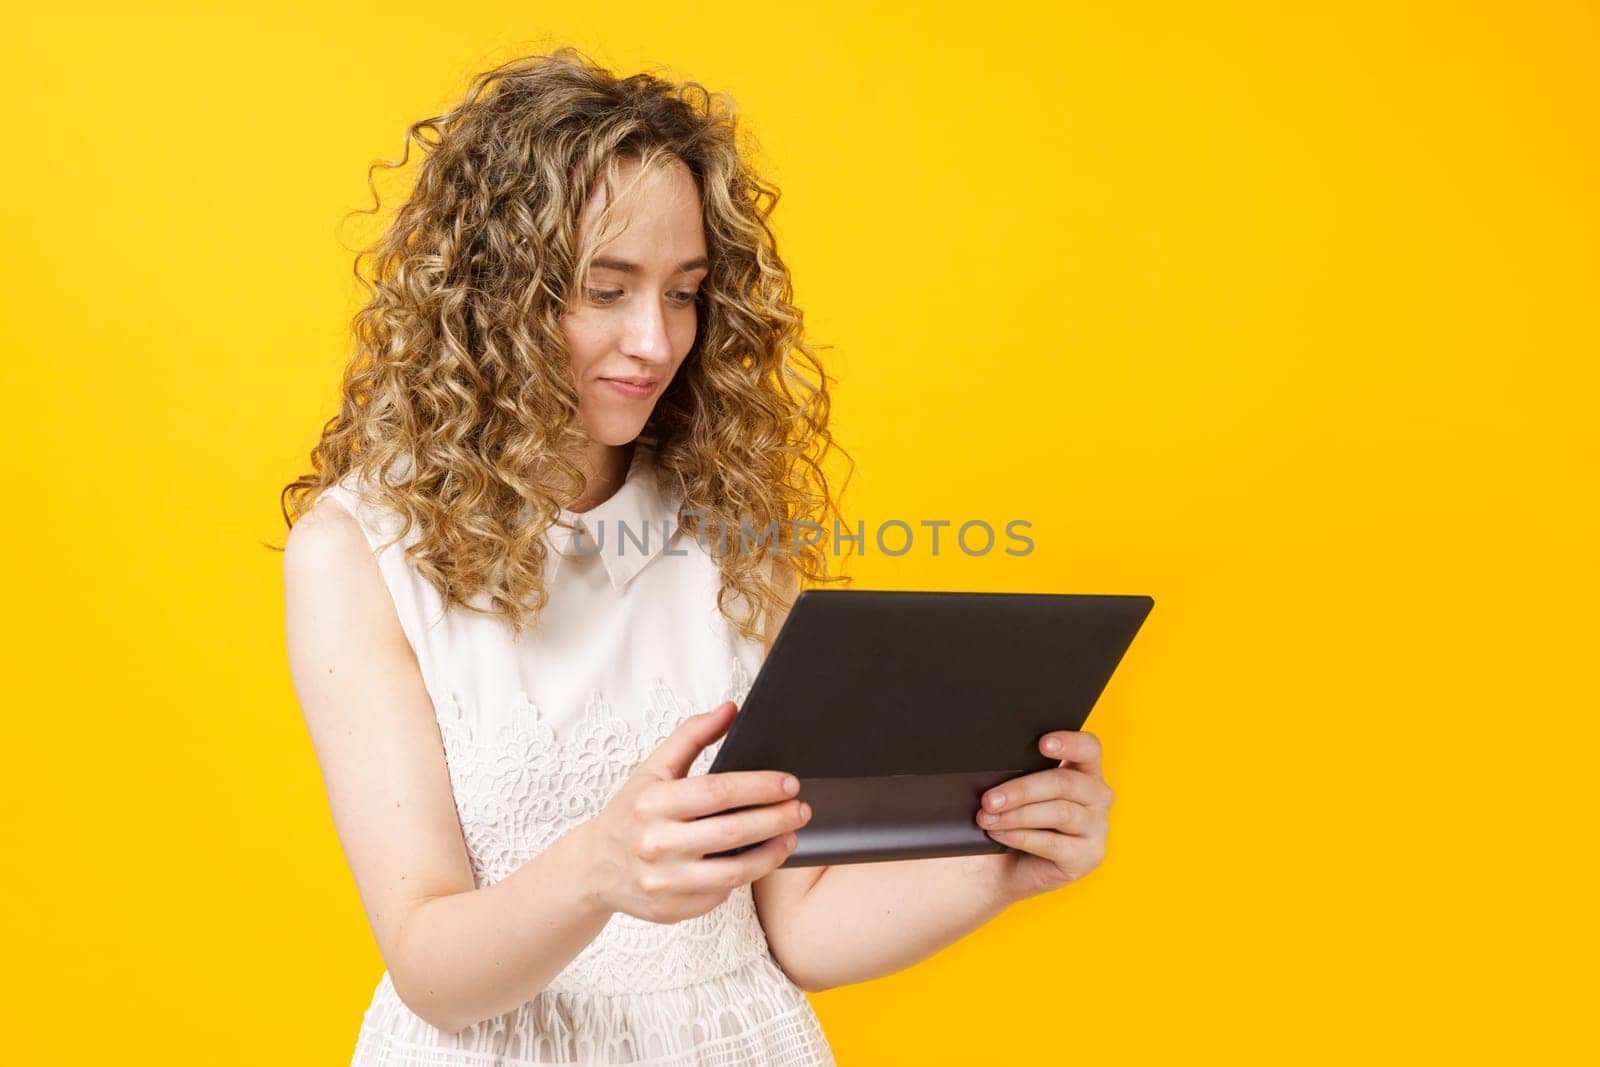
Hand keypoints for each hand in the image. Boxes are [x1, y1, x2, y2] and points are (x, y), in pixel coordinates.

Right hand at [579, 700, 813, 923]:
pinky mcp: (672, 909)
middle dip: (776, 819)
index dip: (760, 787)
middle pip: (732, 832)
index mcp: (652, 803)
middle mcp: (656, 844)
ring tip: (790, 837)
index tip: (790, 783)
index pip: (718, 792)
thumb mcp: (653, 769)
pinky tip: (758, 860)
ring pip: (733, 872)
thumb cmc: (630, 812)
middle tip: (802, 809)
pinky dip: (744, 877)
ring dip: (771, 854)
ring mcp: (664, 882)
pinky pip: (720, 894)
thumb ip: (691, 735)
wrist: (594, 867)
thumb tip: (730, 709)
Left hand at [976, 730, 1113, 904]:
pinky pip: (1053, 843)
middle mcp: (1097, 797)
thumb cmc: (1009, 821)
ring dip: (1017, 815)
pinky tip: (1000, 834)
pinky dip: (1021, 837)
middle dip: (1022, 789)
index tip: (1042, 744)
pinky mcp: (1088, 856)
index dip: (1069, 742)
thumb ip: (1018, 773)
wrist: (1002, 869)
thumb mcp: (1014, 792)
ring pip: (1059, 812)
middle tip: (989, 799)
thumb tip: (996, 764)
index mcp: (1083, 771)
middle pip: (1065, 783)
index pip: (1089, 748)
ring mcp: (1097, 828)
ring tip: (988, 818)